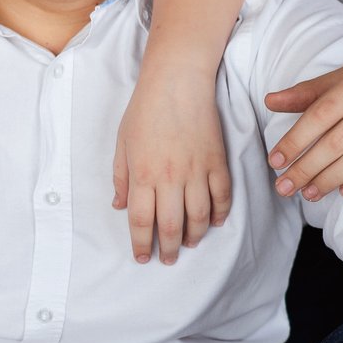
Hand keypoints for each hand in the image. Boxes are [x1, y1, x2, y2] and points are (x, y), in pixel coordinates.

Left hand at [112, 82, 232, 264]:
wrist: (177, 82)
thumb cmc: (145, 109)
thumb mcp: (122, 143)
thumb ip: (121, 177)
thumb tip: (120, 206)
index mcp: (143, 174)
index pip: (142, 221)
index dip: (141, 244)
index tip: (142, 257)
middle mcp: (170, 179)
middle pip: (172, 227)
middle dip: (169, 249)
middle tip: (168, 260)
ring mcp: (197, 172)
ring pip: (200, 218)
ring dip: (195, 237)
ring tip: (189, 245)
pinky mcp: (218, 163)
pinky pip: (222, 197)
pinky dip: (219, 214)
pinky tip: (213, 222)